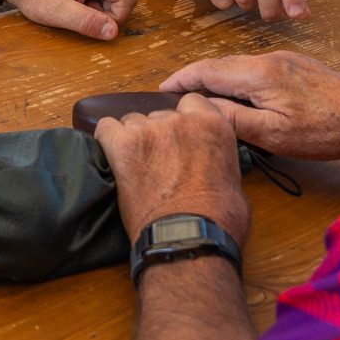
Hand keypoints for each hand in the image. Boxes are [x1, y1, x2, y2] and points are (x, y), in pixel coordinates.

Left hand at [2, 0, 136, 40]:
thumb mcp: (56, 11)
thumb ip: (86, 22)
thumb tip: (113, 32)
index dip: (114, 18)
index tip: (91, 22)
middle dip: (109, 12)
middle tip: (82, 13)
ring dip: (104, 7)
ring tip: (79, 6)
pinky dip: (99, 0)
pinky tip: (80, 0)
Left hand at [92, 97, 249, 247]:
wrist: (188, 237)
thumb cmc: (217, 219)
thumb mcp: (233, 181)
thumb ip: (219, 159)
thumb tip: (211, 165)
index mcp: (212, 124)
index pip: (191, 103)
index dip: (184, 120)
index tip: (180, 138)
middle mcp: (180, 119)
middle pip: (160, 115)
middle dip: (159, 135)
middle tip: (159, 163)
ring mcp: (149, 129)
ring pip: (133, 122)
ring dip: (135, 140)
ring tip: (138, 168)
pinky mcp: (122, 143)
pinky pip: (106, 128)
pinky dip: (108, 141)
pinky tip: (115, 160)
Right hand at [158, 49, 339, 158]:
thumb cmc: (326, 129)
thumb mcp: (273, 134)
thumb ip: (233, 119)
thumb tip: (200, 109)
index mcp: (258, 73)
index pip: (206, 70)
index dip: (180, 80)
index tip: (160, 91)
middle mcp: (268, 58)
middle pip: (219, 65)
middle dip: (194, 80)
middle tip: (175, 100)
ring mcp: (285, 60)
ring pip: (238, 67)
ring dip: (216, 81)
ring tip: (202, 102)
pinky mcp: (297, 66)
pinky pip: (256, 69)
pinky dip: (237, 81)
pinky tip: (239, 99)